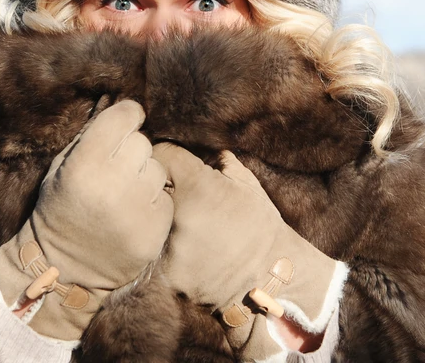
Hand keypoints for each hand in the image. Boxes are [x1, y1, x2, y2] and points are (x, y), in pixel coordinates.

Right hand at [0, 100, 172, 340]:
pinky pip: (165, 199)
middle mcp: (112, 185)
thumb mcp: (61, 169)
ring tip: (122, 195)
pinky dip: (152, 203)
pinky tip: (132, 214)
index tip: (128, 120)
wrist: (65, 270)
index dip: (128, 115)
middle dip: (131, 151)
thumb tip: (123, 109)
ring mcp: (136, 210)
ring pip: (156, 169)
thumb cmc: (60, 211)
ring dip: (144, 177)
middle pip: (142, 143)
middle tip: (115, 170)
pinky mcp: (154, 232)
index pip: (123, 117)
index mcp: (84, 165)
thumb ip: (91, 137)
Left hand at [153, 143, 337, 359]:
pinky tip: (190, 253)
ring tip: (188, 229)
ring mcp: (171, 250)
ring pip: (150, 224)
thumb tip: (201, 144)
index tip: (171, 163)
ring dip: (162, 223)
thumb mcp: (247, 183)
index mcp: (196, 186)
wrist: (275, 278)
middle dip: (161, 189)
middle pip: (149, 190)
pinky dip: (169, 252)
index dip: (166, 156)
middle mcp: (178, 216)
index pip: (161, 155)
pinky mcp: (170, 278)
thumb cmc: (262, 225)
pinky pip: (158, 255)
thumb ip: (219, 159)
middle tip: (177, 197)